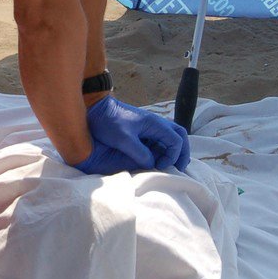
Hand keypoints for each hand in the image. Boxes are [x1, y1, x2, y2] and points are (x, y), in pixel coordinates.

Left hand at [73, 96, 191, 174]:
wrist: (95, 110)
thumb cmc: (109, 122)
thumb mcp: (123, 139)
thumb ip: (139, 153)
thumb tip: (152, 164)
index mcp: (155, 124)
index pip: (176, 141)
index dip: (173, 156)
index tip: (160, 166)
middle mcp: (156, 124)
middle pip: (179, 137)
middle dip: (181, 153)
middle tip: (179, 168)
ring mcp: (149, 127)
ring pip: (170, 139)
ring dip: (172, 152)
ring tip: (169, 166)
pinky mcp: (142, 132)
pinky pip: (158, 141)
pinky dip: (162, 151)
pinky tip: (157, 161)